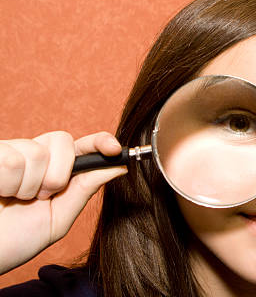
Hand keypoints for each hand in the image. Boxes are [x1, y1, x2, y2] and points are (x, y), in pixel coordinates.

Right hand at [0, 131, 126, 274]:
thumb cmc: (15, 239)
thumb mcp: (57, 219)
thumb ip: (85, 190)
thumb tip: (120, 168)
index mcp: (57, 170)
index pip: (83, 146)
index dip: (100, 142)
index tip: (115, 149)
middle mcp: (36, 155)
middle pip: (63, 141)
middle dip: (58, 174)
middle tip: (40, 197)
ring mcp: (12, 151)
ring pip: (36, 153)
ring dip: (27, 185)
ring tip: (13, 199)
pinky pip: (11, 160)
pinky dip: (6, 183)